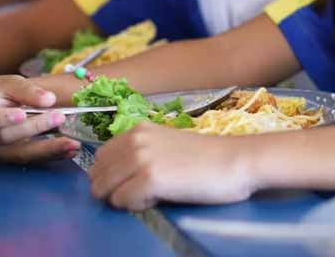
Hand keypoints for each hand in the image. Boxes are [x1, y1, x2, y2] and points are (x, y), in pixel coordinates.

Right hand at [0, 75, 78, 162]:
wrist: (2, 107)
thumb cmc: (3, 93)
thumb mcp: (12, 83)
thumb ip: (28, 90)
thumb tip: (48, 100)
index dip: (0, 118)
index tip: (22, 114)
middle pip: (5, 137)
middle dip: (35, 128)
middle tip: (61, 117)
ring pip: (20, 154)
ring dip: (48, 148)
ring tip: (72, 143)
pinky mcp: (10, 159)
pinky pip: (31, 160)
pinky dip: (52, 155)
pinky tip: (70, 150)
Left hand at [90, 122, 256, 209]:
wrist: (238, 160)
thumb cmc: (208, 157)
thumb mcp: (167, 144)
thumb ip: (141, 151)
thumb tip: (114, 174)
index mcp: (138, 129)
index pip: (100, 158)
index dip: (112, 175)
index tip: (134, 181)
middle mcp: (135, 140)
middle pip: (96, 176)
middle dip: (113, 189)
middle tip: (143, 191)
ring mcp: (141, 159)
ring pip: (104, 191)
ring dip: (124, 199)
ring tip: (153, 194)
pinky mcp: (150, 180)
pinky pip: (122, 202)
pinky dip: (137, 206)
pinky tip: (161, 197)